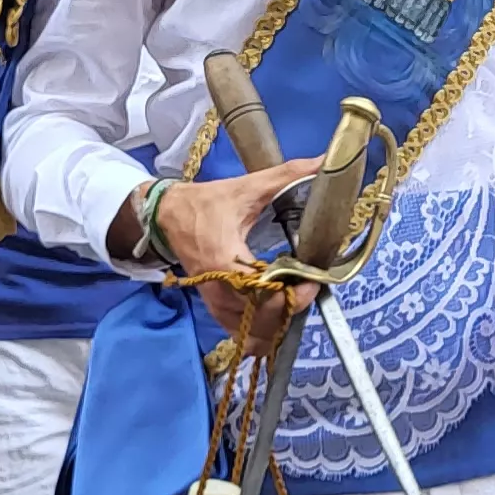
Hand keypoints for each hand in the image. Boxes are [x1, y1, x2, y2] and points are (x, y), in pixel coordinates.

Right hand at [146, 160, 322, 337]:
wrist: (169, 215)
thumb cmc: (208, 202)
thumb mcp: (248, 188)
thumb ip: (288, 175)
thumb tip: (325, 161)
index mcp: (225, 261)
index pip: (263, 293)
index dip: (292, 294)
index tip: (312, 281)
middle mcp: (219, 290)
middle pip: (262, 318)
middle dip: (291, 306)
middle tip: (307, 287)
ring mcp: (215, 303)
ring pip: (253, 331)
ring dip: (279, 320)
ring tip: (294, 297)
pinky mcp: (214, 308)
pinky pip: (241, 332)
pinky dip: (263, 330)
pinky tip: (277, 314)